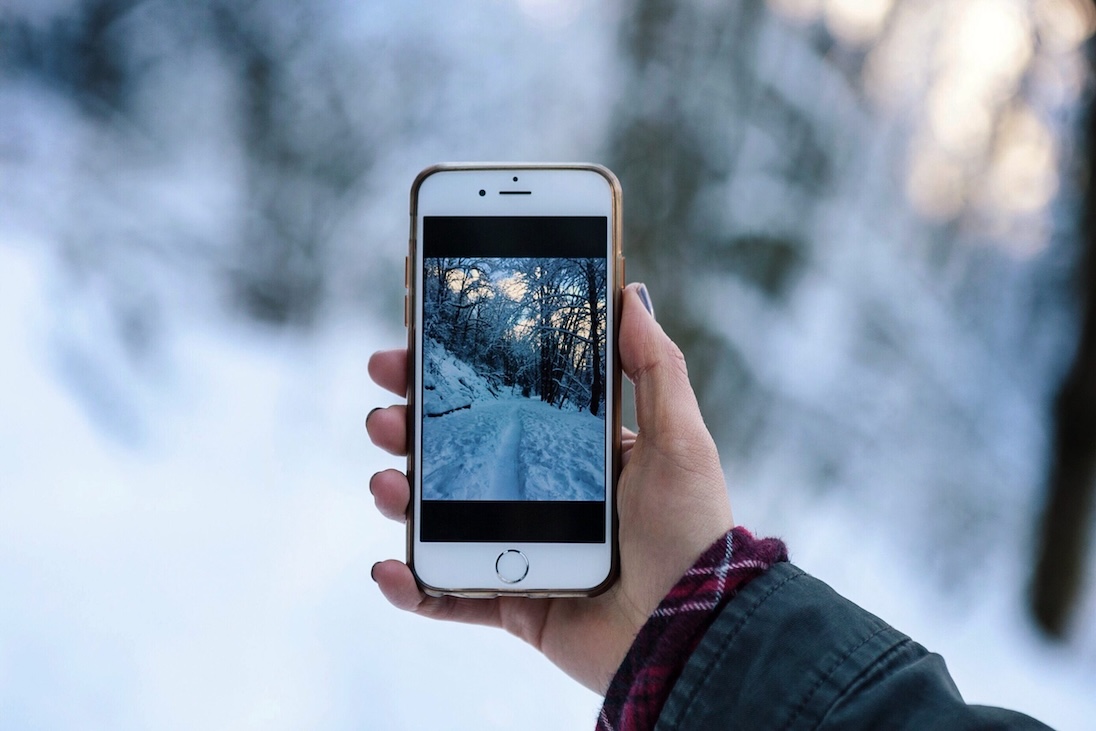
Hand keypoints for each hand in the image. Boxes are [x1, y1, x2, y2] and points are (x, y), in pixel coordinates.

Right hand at [366, 283, 733, 693]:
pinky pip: (448, 594)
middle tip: (385, 408)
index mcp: (572, 452)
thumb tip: (632, 294)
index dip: (454, 375)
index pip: (500, 402)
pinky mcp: (512, 602)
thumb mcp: (680, 439)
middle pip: (456, 453)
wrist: (694, 629)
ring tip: (387, 483)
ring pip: (440, 516)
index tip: (413, 345)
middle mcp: (539, 494)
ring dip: (400, 496)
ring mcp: (520, 548)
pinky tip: (391, 568)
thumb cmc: (691, 529)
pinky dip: (413, 587)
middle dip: (410, 426)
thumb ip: (656, 368)